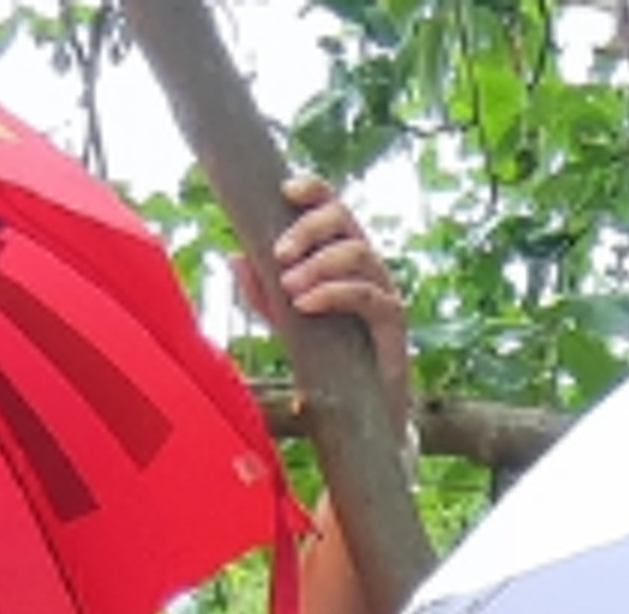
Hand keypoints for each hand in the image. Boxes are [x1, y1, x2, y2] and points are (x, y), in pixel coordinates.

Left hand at [251, 175, 410, 418]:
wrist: (364, 409)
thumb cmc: (329, 359)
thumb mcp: (286, 322)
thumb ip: (263, 293)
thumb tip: (235, 257)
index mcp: (342, 253)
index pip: (332, 205)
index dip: (313, 189)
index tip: (285, 190)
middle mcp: (366, 263)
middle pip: (345, 217)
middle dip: (309, 229)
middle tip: (280, 254)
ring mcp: (383, 288)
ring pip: (357, 251)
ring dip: (318, 264)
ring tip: (290, 288)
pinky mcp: (393, 319)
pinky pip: (365, 293)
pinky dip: (332, 293)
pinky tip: (306, 305)